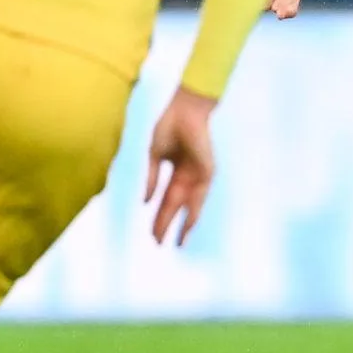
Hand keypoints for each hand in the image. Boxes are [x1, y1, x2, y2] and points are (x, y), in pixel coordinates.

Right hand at [144, 86, 215, 245]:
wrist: (184, 109)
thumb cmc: (168, 125)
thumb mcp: (154, 155)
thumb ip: (151, 177)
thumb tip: (145, 201)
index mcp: (174, 169)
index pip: (164, 199)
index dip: (157, 215)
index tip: (150, 233)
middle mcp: (187, 175)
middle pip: (175, 206)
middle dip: (166, 224)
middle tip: (158, 243)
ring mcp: (198, 175)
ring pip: (189, 206)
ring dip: (183, 224)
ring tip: (176, 243)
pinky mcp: (207, 172)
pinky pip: (201, 197)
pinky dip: (193, 211)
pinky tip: (188, 225)